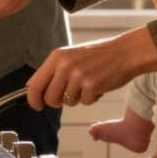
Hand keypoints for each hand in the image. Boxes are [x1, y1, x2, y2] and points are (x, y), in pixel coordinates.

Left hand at [26, 27, 156, 109]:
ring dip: (78, 97)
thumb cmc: (98, 55)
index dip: (33, 99)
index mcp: (56, 57)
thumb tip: (32, 88)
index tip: (37, 105)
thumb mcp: (70, 56)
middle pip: (50, 98)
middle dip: (58, 101)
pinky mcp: (92, 86)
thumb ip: (53, 71)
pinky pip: (84, 103)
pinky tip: (98, 85)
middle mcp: (65, 66)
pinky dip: (91, 98)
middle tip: (71, 92)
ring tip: (88, 83)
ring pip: (67, 102)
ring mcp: (78, 76)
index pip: (34, 84)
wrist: (124, 52)